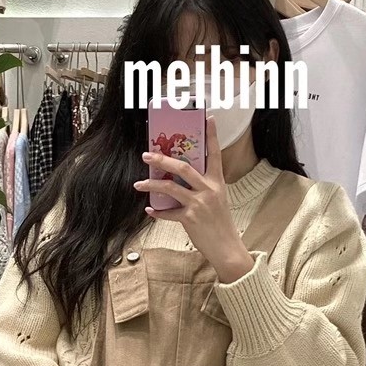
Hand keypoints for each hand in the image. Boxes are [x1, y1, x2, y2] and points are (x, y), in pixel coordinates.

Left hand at [133, 117, 254, 282]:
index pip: (215, 154)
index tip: (209, 118)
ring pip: (171, 188)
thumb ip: (202, 188)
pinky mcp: (190, 219)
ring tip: (139, 183)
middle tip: (147, 154)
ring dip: (151, 185)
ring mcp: (199, 204)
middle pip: (183, 168)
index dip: (211, 135)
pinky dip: (158, 212)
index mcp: (217, 182)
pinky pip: (169, 213)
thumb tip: (180, 181)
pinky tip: (149, 209)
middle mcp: (209, 190)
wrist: (227, 248)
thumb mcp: (217, 201)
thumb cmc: (221, 224)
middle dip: (162, 160)